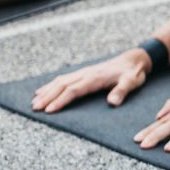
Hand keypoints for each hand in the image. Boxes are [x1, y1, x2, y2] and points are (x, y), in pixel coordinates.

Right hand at [32, 49, 150, 112]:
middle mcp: (86, 74)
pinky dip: (51, 85)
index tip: (49, 110)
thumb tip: (112, 102)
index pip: (73, 90)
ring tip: (34, 102)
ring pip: (60, 81)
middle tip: (35, 108)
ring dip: (47, 91)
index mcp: (95, 78)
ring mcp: (83, 72)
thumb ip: (121, 91)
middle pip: (62, 85)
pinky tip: (43, 90)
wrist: (134, 59)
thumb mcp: (131, 82)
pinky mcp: (84, 73)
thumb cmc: (133, 73)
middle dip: (48, 97)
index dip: (61, 100)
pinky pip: (64, 78)